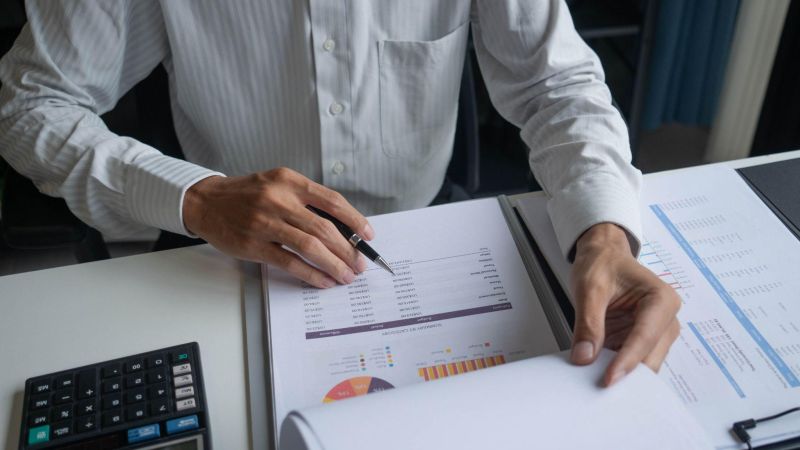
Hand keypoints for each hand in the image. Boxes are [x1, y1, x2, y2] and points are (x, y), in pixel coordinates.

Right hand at [183, 168, 371, 287]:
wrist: (206, 202)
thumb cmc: (247, 195)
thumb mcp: (278, 185)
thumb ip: (306, 201)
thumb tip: (342, 229)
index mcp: (289, 181)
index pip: (332, 201)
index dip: (355, 220)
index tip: (368, 235)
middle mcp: (278, 199)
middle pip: (324, 227)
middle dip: (347, 249)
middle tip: (359, 264)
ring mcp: (265, 223)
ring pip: (310, 246)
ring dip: (333, 264)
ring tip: (346, 275)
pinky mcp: (253, 245)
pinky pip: (290, 262)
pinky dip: (311, 273)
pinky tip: (323, 280)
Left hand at [568, 223, 680, 385]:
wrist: (603, 254)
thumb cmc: (603, 263)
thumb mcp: (590, 288)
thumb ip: (588, 323)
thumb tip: (585, 356)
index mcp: (661, 299)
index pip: (645, 337)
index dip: (627, 361)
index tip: (608, 379)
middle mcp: (665, 318)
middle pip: (650, 356)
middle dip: (627, 372)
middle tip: (599, 385)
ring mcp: (655, 331)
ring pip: (643, 363)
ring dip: (622, 372)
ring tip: (595, 380)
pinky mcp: (641, 340)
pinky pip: (631, 360)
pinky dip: (615, 367)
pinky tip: (598, 371)